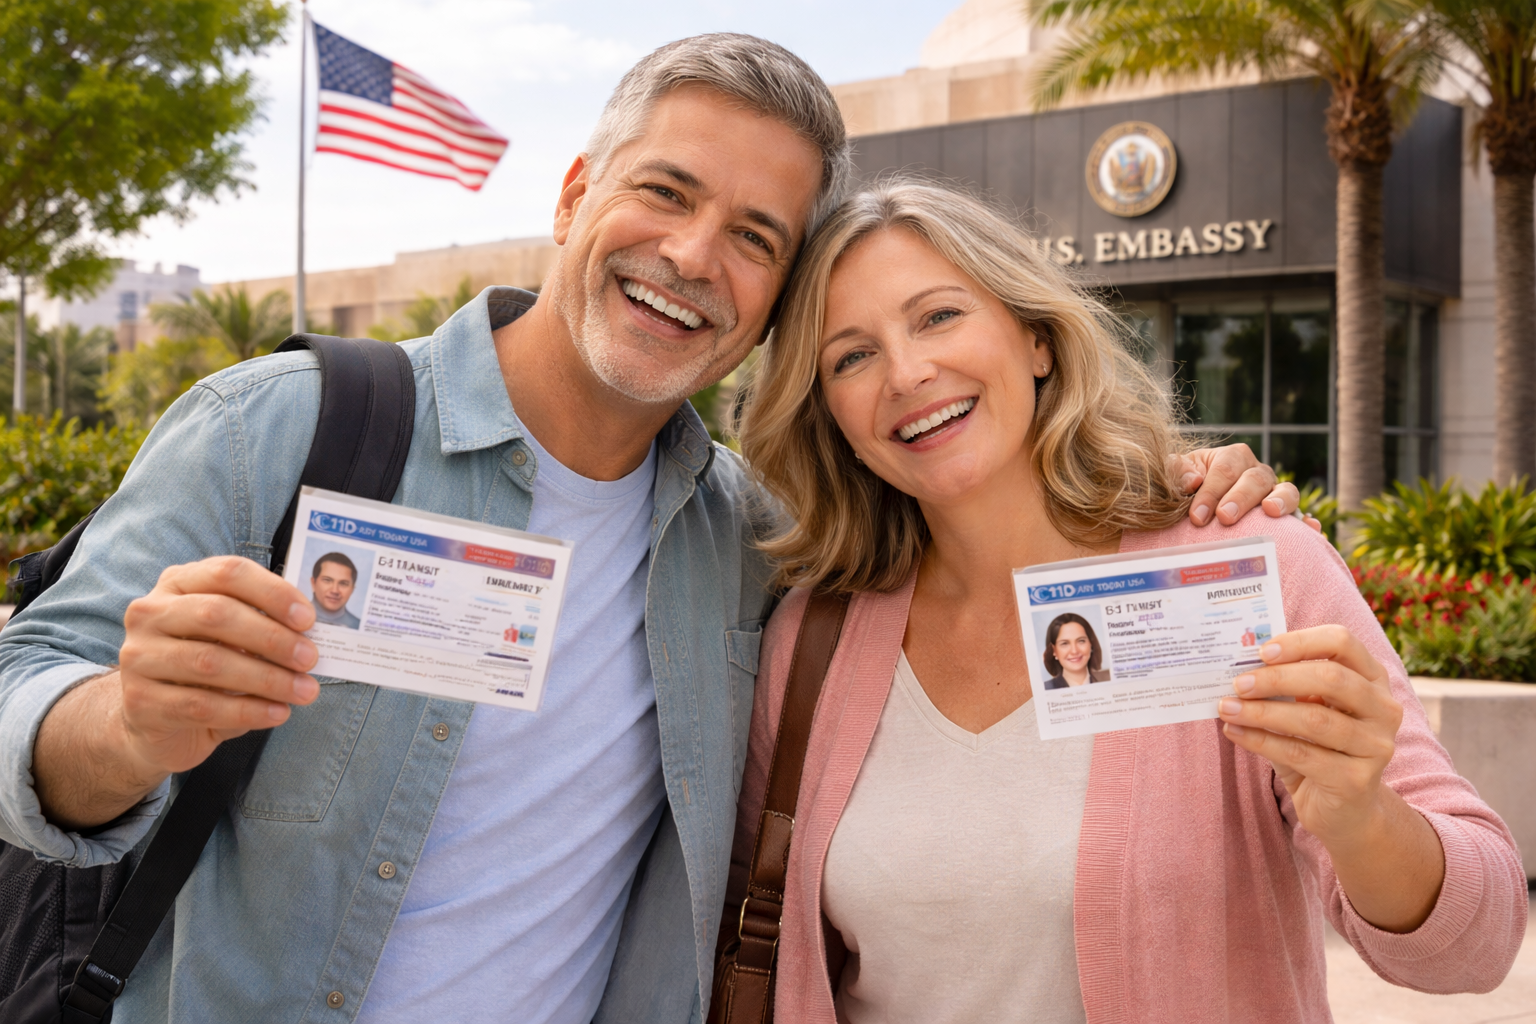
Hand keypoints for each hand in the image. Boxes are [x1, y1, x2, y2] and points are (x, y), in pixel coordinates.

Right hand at [34, 556, 322, 829]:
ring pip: (210, 662)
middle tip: (310, 658)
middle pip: (217, 614)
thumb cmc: (207, 666)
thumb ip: (263, 625)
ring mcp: (137, 657)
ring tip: (304, 691)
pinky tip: (279, 713)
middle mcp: (150, 613)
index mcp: (177, 583)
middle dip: (272, 638)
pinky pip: (201, 705)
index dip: (272, 592)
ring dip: (267, 678)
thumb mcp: (232, 637)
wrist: (157, 721)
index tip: (308, 619)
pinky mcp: (139, 701)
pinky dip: (248, 711)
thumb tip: (310, 636)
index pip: (228, 572)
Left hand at [1173, 445, 1319, 530]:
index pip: (1224, 470)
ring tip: (1270, 512)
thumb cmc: (1187, 488)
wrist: (1198, 506)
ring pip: (1286, 490)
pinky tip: (1310, 529)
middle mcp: (1257, 472)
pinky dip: (1306, 521)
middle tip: (1225, 518)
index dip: (1211, 492)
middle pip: (1255, 479)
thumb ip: (1178, 471)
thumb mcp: (1177, 475)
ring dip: (1281, 500)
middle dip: (1240, 498)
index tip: (1197, 517)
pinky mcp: (1285, 514)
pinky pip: (1301, 516)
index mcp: (1231, 457)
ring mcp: (1274, 492)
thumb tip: (1192, 480)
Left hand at [1217, 626, 1444, 930]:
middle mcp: (1384, 709)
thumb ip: (1285, 687)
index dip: (1301, 642)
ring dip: (1262, 712)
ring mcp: (1376, 746)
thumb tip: (1239, 666)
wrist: (1343, 811)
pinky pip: (1301, 754)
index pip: (1342, 642)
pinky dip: (1261, 741)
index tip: (1262, 651)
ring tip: (1226, 708)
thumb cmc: (1318, 749)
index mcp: (1373, 680)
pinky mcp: (1357, 780)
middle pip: (1331, 679)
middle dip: (1277, 678)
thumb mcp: (1306, 710)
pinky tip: (1235, 732)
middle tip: (1238, 683)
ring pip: (1315, 719)